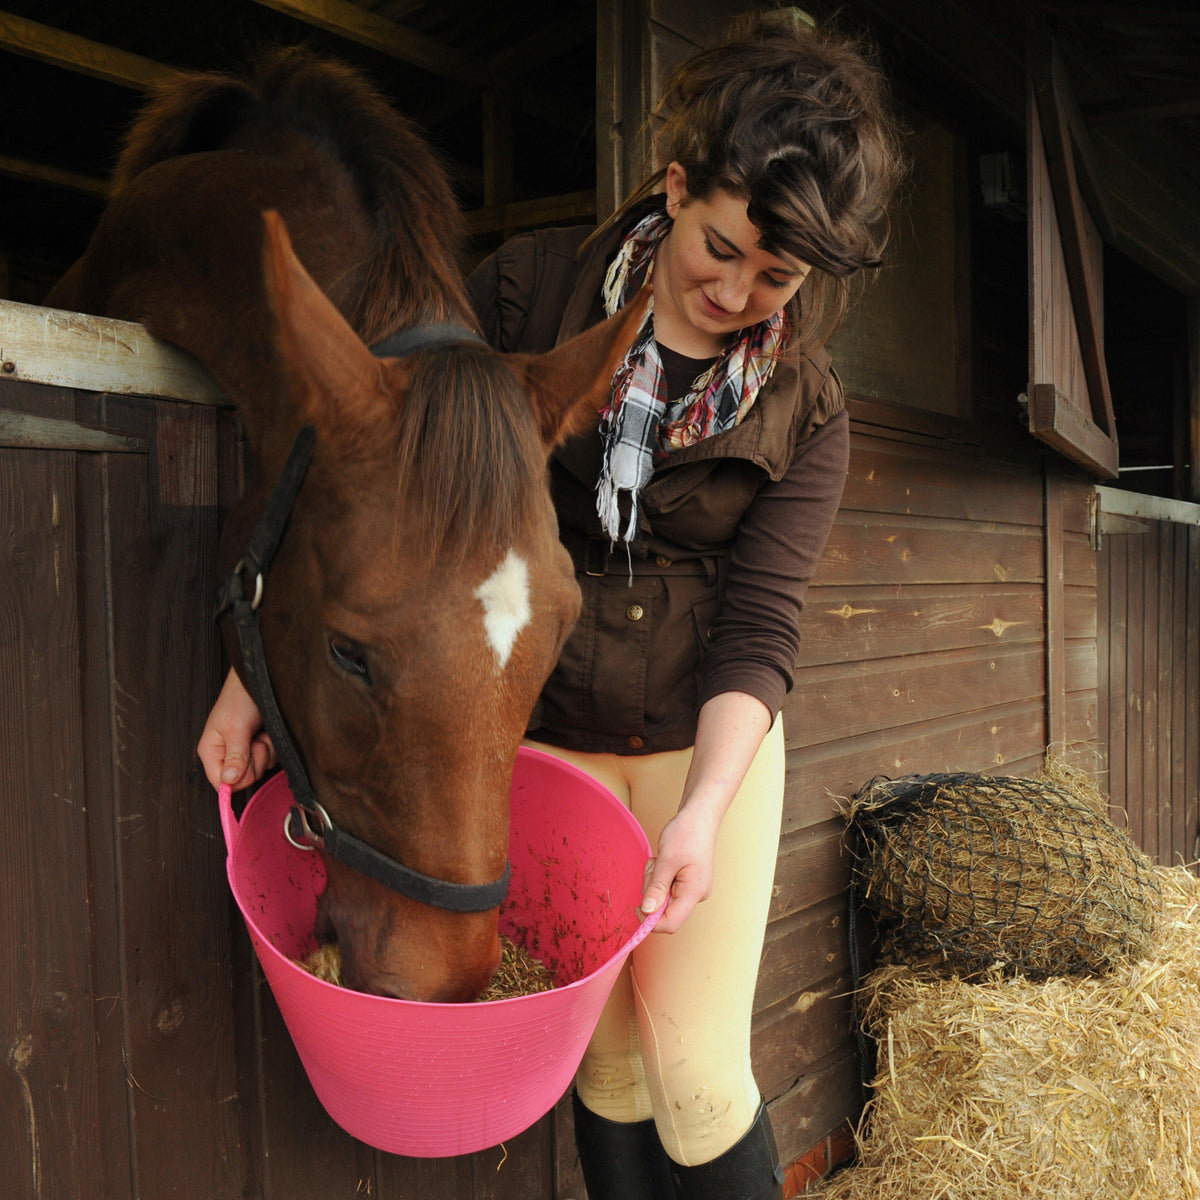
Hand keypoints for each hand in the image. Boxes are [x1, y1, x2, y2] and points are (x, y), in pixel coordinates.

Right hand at [196, 668, 274, 789]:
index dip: (236, 779)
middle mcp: (227, 755)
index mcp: (212, 751)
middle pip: (244, 779)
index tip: (246, 765)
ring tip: (259, 732)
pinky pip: (271, 761)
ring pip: (260, 770)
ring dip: (266, 751)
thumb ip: (235, 755)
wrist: (260, 681)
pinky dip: (273, 747)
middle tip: (254, 739)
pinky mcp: (260, 748)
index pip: (220, 783)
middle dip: (255, 759)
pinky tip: (267, 733)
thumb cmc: (241, 698)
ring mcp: (244, 753)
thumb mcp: (236, 727)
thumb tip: (229, 781)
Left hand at [639, 803, 720, 933]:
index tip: (636, 908)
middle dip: (651, 891)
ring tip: (660, 860)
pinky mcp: (686, 882)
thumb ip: (656, 888)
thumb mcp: (666, 860)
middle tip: (654, 868)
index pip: (671, 923)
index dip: (651, 922)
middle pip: (664, 910)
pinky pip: (666, 888)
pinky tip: (664, 861)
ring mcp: (692, 889)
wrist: (699, 817)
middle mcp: (695, 895)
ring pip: (662, 897)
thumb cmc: (686, 834)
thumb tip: (647, 911)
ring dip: (654, 881)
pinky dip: (659, 876)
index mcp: (694, 892)